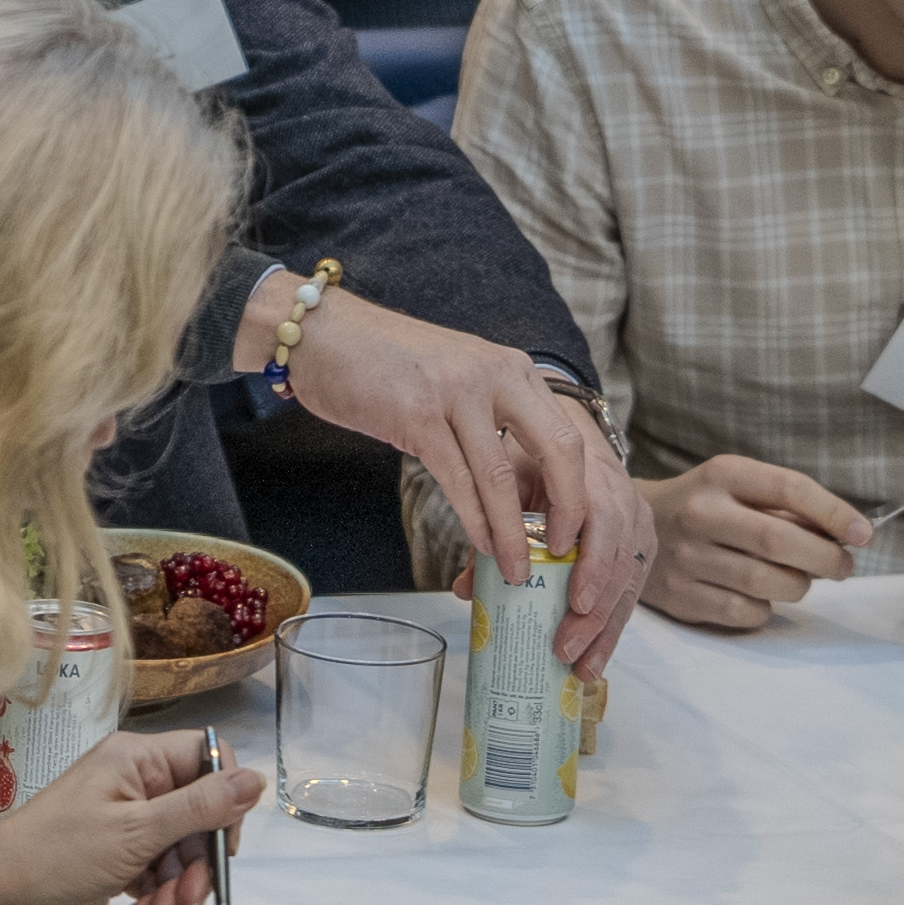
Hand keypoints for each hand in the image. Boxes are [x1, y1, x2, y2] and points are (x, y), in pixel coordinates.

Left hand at [0, 729, 271, 904]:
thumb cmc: (59, 856)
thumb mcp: (137, 832)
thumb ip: (200, 807)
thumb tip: (258, 778)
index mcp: (137, 759)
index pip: (207, 760)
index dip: (224, 801)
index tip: (221, 843)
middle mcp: (134, 783)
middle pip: (198, 816)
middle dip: (198, 865)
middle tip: (187, 904)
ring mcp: (123, 823)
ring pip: (180, 852)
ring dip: (176, 890)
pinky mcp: (114, 859)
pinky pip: (156, 874)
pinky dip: (153, 899)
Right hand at [286, 291, 654, 666]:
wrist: (324, 333)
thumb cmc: (388, 364)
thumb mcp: (459, 379)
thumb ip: (492, 420)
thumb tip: (517, 489)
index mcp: (513, 370)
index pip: (567, 435)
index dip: (579, 490)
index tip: (576, 532)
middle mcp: (495, 375)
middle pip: (557, 452)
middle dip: (568, 512)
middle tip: (564, 555)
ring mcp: (457, 392)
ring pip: (502, 476)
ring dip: (514, 533)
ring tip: (517, 571)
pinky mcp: (417, 415)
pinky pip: (458, 479)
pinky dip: (475, 520)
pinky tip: (481, 545)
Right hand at [643, 453, 869, 634]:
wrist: (628, 527)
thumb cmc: (702, 505)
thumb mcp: (737, 486)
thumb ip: (786, 505)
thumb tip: (847, 534)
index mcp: (722, 475)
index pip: (789, 489)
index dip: (834, 513)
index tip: (863, 533)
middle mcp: (702, 514)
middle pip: (780, 542)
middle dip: (826, 559)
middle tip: (842, 567)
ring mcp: (688, 558)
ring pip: (767, 583)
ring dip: (798, 586)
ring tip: (797, 579)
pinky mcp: (681, 597)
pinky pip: (745, 613)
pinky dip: (765, 608)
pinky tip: (759, 595)